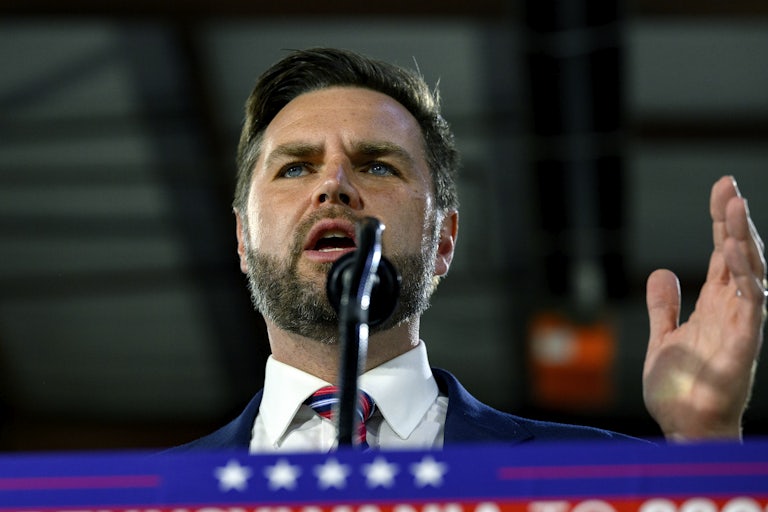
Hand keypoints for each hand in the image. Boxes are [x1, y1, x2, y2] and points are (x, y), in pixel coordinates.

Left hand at [643, 176, 765, 440]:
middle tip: (728, 184)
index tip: (720, 189)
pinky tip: (739, 253)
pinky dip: (749, 279)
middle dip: (734, 220)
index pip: (722, 254)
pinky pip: (753, 306)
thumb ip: (664, 307)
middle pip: (739, 256)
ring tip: (735, 206)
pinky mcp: (744, 347)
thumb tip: (662, 273)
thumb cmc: (679, 390)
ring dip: (744, 241)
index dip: (721, 221)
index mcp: (714, 306)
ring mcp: (742, 327)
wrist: (684, 430)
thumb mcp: (662, 338)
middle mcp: (732, 310)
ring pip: (751, 274)